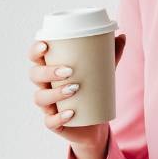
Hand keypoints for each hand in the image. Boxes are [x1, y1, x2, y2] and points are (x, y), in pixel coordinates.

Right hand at [27, 34, 125, 148]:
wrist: (94, 122)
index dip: (35, 50)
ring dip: (55, 93)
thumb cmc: (92, 90)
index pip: (35, 57)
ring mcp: (47, 105)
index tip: (45, 45)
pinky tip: (70, 113)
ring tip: (74, 89)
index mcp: (50, 69)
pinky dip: (58, 117)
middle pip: (35, 75)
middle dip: (48, 71)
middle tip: (69, 70)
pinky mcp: (53, 123)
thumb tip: (122, 35)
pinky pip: (49, 121)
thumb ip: (111, 54)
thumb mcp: (102, 71)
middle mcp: (44, 86)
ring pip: (40, 98)